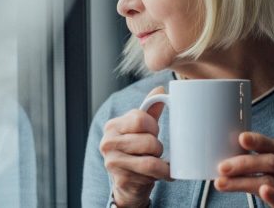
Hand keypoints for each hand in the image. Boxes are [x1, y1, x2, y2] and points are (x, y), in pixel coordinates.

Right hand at [99, 86, 170, 206]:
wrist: (128, 183)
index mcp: (113, 125)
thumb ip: (150, 111)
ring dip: (161, 162)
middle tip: (155, 152)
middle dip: (158, 147)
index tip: (153, 133)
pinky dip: (164, 173)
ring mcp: (112, 161)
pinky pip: (151, 172)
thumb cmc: (136, 152)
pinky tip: (164, 173)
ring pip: (151, 158)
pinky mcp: (121, 178)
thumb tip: (160, 90)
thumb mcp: (142, 130)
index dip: (153, 127)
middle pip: (148, 140)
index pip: (141, 119)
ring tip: (159, 163)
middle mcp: (108, 142)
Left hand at [215, 132, 273, 207]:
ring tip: (223, 183)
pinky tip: (263, 192)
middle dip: (243, 163)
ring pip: (270, 182)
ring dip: (243, 182)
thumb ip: (262, 166)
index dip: (258, 140)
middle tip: (222, 167)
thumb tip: (229, 160)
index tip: (240, 138)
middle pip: (270, 163)